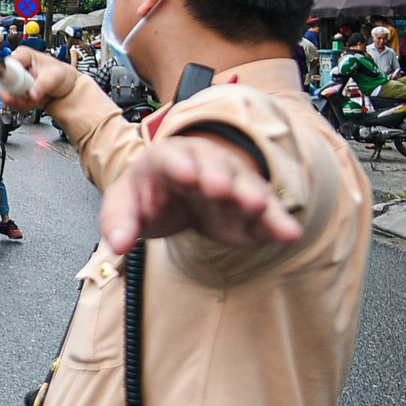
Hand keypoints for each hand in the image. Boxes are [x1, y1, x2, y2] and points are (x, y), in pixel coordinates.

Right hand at [3, 47, 77, 111]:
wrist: (66, 89)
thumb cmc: (62, 75)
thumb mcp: (56, 76)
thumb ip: (42, 84)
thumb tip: (31, 94)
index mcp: (22, 56)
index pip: (4, 65)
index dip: (7, 78)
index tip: (12, 88)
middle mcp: (15, 67)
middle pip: (1, 82)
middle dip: (15, 94)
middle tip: (29, 95)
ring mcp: (13, 81)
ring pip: (4, 94)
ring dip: (19, 101)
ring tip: (34, 98)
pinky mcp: (14, 92)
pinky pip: (10, 102)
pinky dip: (21, 106)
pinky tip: (31, 101)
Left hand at [97, 135, 302, 254]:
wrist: (176, 195)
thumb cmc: (149, 195)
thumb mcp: (124, 205)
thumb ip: (118, 224)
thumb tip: (116, 246)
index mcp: (167, 159)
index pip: (171, 158)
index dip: (179, 165)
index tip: (185, 174)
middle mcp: (204, 166)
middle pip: (213, 167)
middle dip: (218, 176)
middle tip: (222, 188)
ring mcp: (232, 184)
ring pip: (245, 186)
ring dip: (252, 196)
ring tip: (259, 206)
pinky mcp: (251, 210)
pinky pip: (267, 214)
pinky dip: (277, 223)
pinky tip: (289, 233)